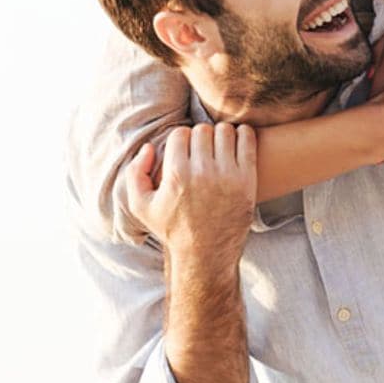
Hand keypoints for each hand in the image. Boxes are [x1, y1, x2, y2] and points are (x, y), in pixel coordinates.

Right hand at [125, 123, 256, 263]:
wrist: (206, 252)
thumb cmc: (173, 228)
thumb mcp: (140, 206)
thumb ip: (135, 172)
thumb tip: (149, 146)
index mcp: (177, 174)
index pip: (180, 133)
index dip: (181, 139)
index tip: (184, 149)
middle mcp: (203, 172)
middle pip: (203, 130)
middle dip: (200, 136)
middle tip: (202, 149)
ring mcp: (228, 175)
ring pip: (225, 131)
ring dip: (221, 134)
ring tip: (219, 146)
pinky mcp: (248, 179)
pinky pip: (248, 140)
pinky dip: (244, 134)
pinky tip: (238, 139)